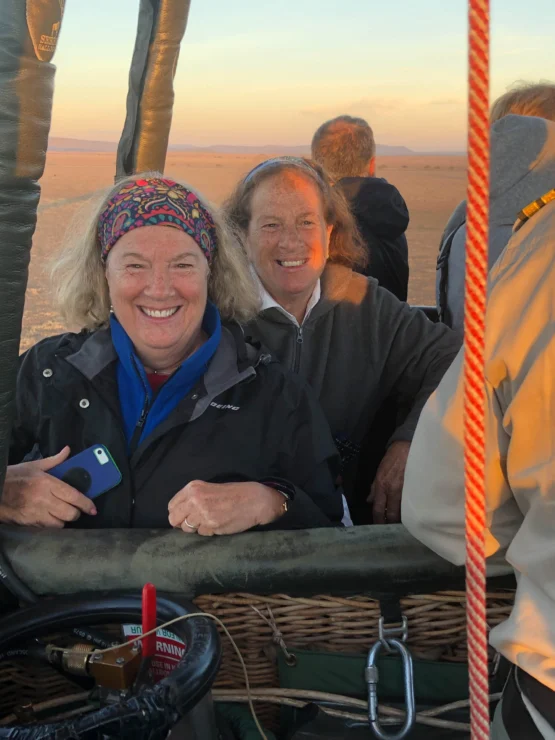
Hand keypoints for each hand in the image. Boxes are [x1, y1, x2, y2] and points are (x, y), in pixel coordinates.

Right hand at [0, 447, 97, 527]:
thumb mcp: (34, 466)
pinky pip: (48, 528)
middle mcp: (44, 499)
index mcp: (47, 483)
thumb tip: (68, 450)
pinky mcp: (30, 523)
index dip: (86, 504)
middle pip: (70, 513)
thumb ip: (54, 460)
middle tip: (76, 510)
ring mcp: (36, 513)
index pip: (73, 496)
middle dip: (76, 513)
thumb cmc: (14, 477)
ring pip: (60, 523)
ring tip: (63, 514)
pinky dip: (53, 525)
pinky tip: (52, 519)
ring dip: (64, 520)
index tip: (93, 509)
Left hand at [168, 480, 285, 535]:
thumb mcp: (209, 488)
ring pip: (187, 529)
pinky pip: (201, 533)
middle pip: (174, 519)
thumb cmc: (234, 493)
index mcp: (193, 488)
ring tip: (209, 521)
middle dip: (182, 523)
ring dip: (196, 528)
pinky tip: (218, 524)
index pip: (172, 506)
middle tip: (194, 522)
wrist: (255, 500)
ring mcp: (202, 513)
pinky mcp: (211, 525)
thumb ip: (193, 498)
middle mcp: (195, 499)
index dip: (177, 513)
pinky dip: (207, 531)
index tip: (184, 516)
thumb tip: (179, 513)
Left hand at [367, 441, 410, 523]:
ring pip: (403, 511)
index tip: (378, 527)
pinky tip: (411, 515)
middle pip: (391, 514)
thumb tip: (370, 501)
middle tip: (390, 530)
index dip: (378, 520)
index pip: (378, 509)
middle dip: (390, 523)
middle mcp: (393, 490)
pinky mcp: (416, 488)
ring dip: (401, 519)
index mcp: (382, 485)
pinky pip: (412, 503)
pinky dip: (410, 510)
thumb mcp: (379, 471)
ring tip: (400, 525)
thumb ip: (374, 488)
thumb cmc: (392, 458)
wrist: (407, 447)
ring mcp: (405, 490)